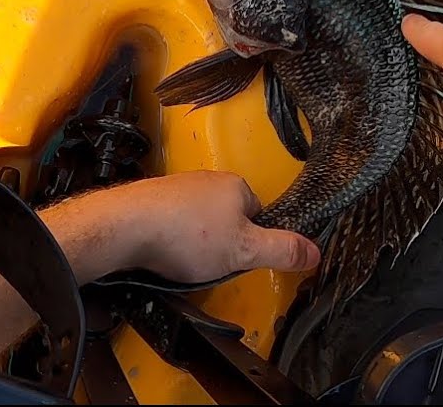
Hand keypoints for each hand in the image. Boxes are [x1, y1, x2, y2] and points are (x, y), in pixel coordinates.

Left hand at [53, 171, 320, 282]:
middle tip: (210, 263)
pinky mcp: (150, 200)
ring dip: (193, 243)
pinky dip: (169, 240)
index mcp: (236, 185)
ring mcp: (176, 188)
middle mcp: (207, 179)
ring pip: (197, 222)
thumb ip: (282, 250)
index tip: (239, 259)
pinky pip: (170, 224)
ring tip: (182, 261)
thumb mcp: (244, 251)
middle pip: (227, 218)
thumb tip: (316, 252)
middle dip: (221, 243)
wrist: (125, 226)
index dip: (252, 241)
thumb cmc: (188, 235)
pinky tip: (161, 255)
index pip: (258, 214)